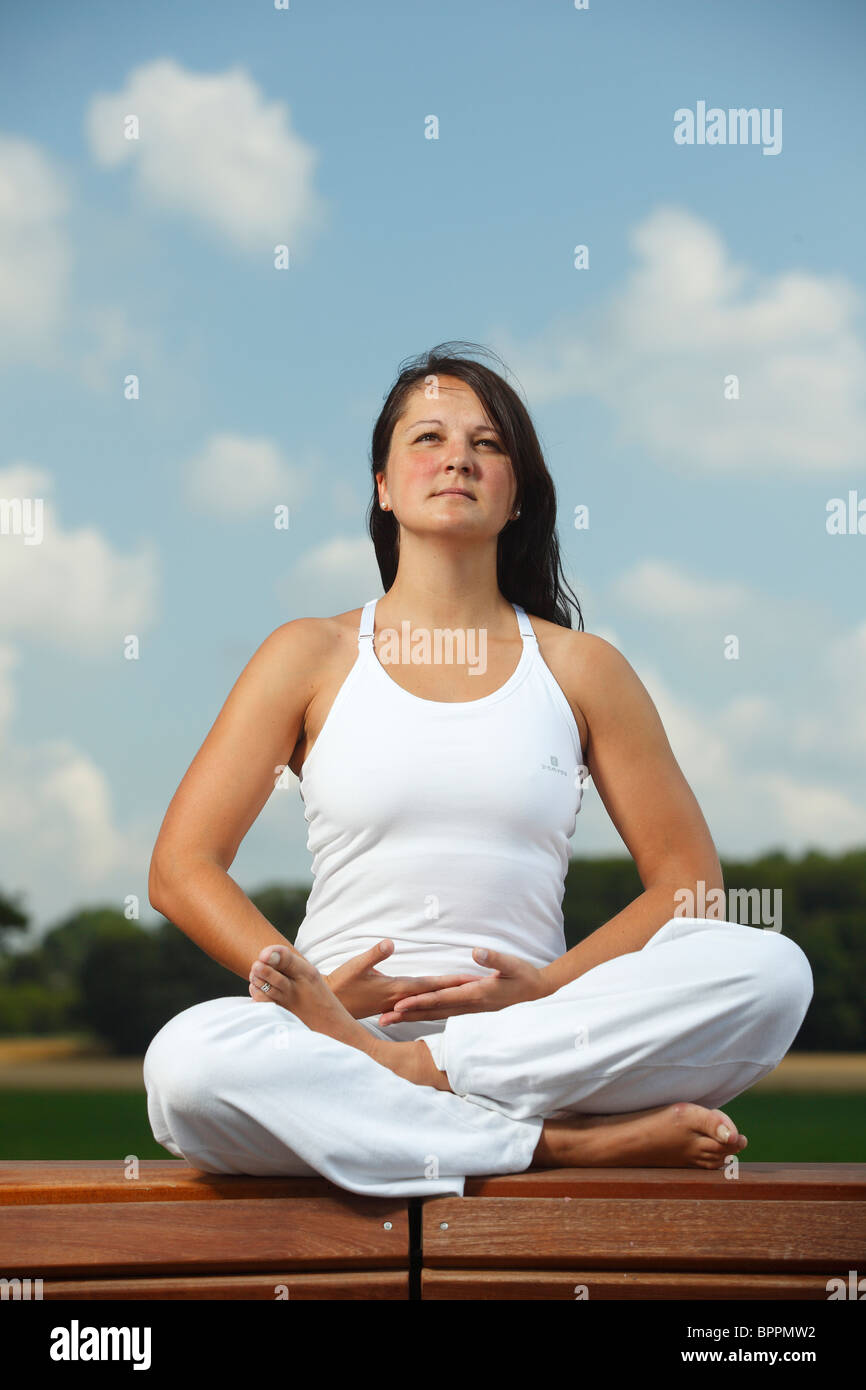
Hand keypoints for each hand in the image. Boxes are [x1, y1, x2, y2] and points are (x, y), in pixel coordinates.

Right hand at [323, 939, 488, 1023]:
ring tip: (471, 995)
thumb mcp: (355, 966)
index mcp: (397, 989)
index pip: (432, 985)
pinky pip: (421, 1006)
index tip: (474, 979)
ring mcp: (398, 1005)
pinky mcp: (393, 1007)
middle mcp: (402, 999)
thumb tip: (391, 942)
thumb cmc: (341, 983)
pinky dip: (434, 1005)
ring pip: (431, 1002)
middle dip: (460, 991)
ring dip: (450, 998)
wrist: (328, 1006)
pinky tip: (442, 1006)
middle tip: (484, 986)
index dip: (453, 982)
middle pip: (437, 995)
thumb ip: (374, 954)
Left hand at [376, 947, 548, 1023]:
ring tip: (390, 1021)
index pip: (441, 998)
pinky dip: (428, 1017)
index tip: (397, 1005)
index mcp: (475, 994)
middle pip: (432, 1012)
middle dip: (407, 1015)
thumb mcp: (512, 964)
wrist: (540, 994)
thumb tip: (475, 951)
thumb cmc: (526, 976)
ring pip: (436, 1016)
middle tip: (381, 1020)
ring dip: (413, 1018)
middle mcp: (469, 1006)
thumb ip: (493, 959)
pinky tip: (417, 1017)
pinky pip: (445, 1015)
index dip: (418, 1001)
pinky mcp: (473, 1010)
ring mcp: (471, 1011)